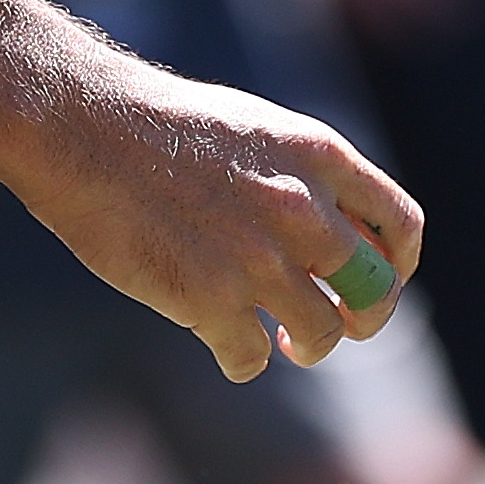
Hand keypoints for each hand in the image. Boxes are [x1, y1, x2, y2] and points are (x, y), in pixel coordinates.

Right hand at [11, 50, 418, 383]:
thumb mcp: (254, 127)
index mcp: (318, 157)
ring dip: (306, 346)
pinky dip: (240, 360)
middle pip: (375, 291)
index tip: (376, 281)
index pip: (402, 226)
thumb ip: (302, 176)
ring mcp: (258, 259)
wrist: (82, 126)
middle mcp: (302, 209)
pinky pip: (252, 359)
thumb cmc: (158, 124)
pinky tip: (221, 344)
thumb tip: (333, 230)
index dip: (398, 266)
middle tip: (335, 325)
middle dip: (363, 320)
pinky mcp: (211, 301)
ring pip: (323, 335)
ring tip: (280, 340)